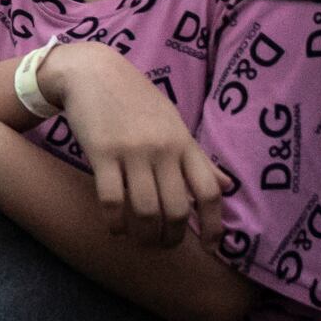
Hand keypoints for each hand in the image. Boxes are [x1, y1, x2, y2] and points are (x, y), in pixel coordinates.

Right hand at [37, 42, 229, 243]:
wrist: (92, 71)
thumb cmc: (135, 99)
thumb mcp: (174, 123)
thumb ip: (199, 158)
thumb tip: (228, 186)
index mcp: (184, 142)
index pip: (209, 191)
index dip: (214, 225)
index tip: (211, 248)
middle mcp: (163, 149)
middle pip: (176, 209)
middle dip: (172, 238)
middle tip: (163, 245)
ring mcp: (132, 151)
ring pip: (145, 210)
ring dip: (144, 236)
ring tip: (140, 241)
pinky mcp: (101, 153)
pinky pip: (111, 200)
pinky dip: (114, 222)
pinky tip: (114, 228)